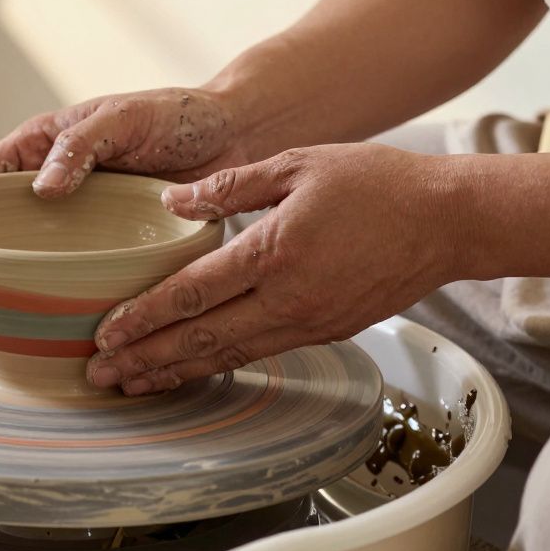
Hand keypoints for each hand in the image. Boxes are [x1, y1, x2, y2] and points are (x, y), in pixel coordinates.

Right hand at [0, 87, 250, 317]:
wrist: (239, 137)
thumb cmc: (178, 114)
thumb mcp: (124, 117)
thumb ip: (80, 146)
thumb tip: (42, 189)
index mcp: (42, 149)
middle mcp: (53, 191)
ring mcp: (80, 226)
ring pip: (26, 264)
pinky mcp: (111, 252)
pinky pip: (72, 280)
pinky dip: (50, 304)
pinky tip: (37, 333)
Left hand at [86, 143, 459, 394]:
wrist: (450, 221)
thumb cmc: (374, 183)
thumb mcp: (296, 164)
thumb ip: (229, 185)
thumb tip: (171, 201)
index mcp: (274, 251)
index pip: (192, 293)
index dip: (143, 317)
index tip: (104, 334)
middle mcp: (288, 298)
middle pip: (201, 338)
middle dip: (145, 360)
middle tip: (100, 377)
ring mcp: (309, 321)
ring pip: (229, 355)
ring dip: (176, 373)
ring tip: (133, 386)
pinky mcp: (326, 331)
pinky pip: (260, 354)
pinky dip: (219, 365)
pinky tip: (191, 369)